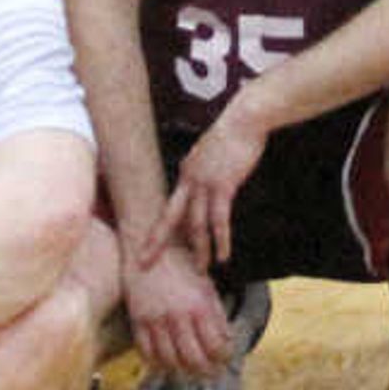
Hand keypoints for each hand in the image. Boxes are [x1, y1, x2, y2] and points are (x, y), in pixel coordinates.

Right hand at [122, 239, 232, 377]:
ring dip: (183, 372)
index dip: (224, 358)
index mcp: (200, 306)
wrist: (148, 243)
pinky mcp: (138, 320)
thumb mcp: (206, 286)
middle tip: (211, 375)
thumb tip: (226, 341)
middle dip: (206, 372)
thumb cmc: (181, 263)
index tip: (226, 360)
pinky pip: (147, 353)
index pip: (217, 347)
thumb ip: (216, 315)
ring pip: (170, 361)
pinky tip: (166, 366)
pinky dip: (157, 364)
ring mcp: (156, 319)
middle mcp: (178, 316)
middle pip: (194, 360)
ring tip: (190, 373)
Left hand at [159, 107, 266, 271]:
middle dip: (155, 243)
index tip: (149, 245)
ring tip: (201, 271)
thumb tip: (206, 184)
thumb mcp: (212, 152)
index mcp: (185, 172)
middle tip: (143, 264)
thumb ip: (205, 169)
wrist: (245, 118)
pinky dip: (221, 240)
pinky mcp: (223, 185)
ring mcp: (204, 183)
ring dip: (199, 250)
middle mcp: (189, 179)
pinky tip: (223, 257)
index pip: (171, 206)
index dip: (161, 228)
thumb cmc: (234, 133)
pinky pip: (220, 220)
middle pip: (169, 218)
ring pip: (196, 224)